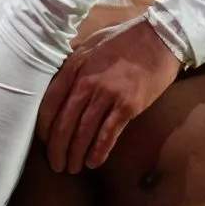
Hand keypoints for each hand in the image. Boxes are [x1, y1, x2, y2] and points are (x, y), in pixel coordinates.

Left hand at [36, 17, 181, 172]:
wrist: (160, 37)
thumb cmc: (126, 38)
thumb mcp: (92, 41)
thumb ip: (74, 59)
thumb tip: (58, 74)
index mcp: (74, 66)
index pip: (49, 104)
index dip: (44, 129)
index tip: (44, 142)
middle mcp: (87, 82)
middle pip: (64, 124)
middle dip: (57, 149)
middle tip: (57, 165)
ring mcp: (108, 94)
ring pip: (83, 133)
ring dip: (75, 154)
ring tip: (73, 168)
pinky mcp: (128, 105)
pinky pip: (108, 134)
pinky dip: (98, 152)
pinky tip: (93, 162)